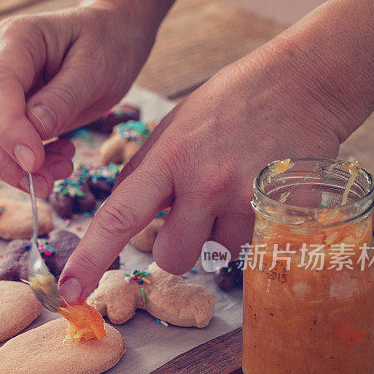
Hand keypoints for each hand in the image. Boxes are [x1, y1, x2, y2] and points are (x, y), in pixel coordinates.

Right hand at [0, 2, 158, 196]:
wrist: (112, 39)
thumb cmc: (106, 45)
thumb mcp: (95, 67)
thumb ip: (64, 98)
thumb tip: (36, 129)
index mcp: (15, 39)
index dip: (9, 130)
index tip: (34, 162)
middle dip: (3, 160)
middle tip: (44, 185)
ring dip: (12, 169)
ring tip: (62, 169)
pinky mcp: (2, 116)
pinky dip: (21, 167)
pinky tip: (57, 161)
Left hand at [59, 37, 367, 302]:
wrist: (303, 81)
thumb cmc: (228, 105)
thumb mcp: (173, 129)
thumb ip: (145, 175)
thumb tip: (118, 220)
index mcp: (167, 160)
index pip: (118, 217)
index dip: (91, 259)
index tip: (69, 292)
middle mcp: (204, 183)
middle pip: (171, 257)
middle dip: (177, 246)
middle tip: (195, 212)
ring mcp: (246, 200)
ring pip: (217, 255)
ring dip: (220, 236)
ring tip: (235, 192)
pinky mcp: (285, 213)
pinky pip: (255, 249)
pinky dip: (253, 233)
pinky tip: (261, 196)